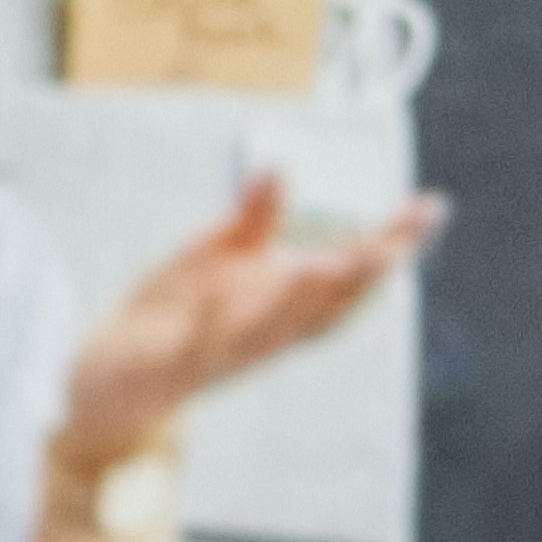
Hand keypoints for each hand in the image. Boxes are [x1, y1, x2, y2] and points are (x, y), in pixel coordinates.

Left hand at [57, 173, 443, 477]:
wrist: (112, 377)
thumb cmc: (175, 312)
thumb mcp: (216, 255)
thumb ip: (252, 218)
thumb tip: (276, 165)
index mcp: (284, 300)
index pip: (349, 271)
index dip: (393, 243)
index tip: (429, 207)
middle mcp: (267, 330)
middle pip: (328, 305)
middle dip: (364, 274)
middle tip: (397, 241)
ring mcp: (226, 352)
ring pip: (276, 332)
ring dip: (303, 300)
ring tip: (332, 262)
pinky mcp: (177, 366)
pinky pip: (198, 348)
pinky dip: (209, 321)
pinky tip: (216, 289)